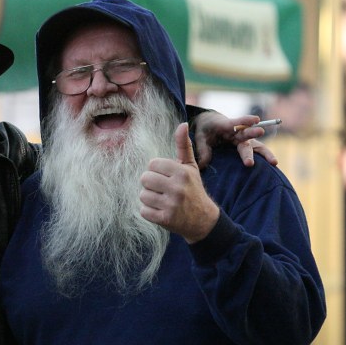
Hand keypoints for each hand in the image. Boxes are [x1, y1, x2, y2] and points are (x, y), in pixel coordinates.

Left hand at [140, 123, 219, 242]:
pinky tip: (161, 211)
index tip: (167, 177)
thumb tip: (182, 124)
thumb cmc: (193, 189)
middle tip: (163, 190)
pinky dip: (149, 212)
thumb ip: (184, 146)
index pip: (152, 164)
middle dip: (151, 184)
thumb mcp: (191, 167)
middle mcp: (177, 187)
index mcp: (182, 172)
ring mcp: (171, 204)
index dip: (157, 171)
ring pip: (143, 195)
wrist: (203, 220)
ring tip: (163, 200)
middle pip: (145, 178)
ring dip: (150, 198)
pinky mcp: (165, 219)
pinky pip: (143, 211)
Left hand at [191, 111, 277, 168]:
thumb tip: (203, 165)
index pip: (237, 122)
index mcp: (226, 126)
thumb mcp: (200, 137)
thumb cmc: (206, 129)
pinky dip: (264, 158)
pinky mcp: (246, 146)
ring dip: (265, 153)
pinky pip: (256, 151)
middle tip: (260, 136)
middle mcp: (238, 132)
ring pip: (256, 145)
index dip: (246, 120)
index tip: (256, 120)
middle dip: (254, 136)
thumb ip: (202, 150)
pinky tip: (273, 167)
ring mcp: (243, 140)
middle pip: (247, 135)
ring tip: (274, 162)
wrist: (211, 123)